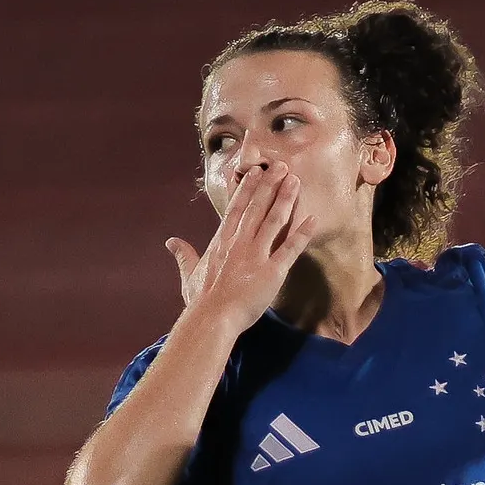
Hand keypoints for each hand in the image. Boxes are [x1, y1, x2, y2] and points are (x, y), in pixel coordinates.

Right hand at [166, 164, 318, 326]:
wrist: (212, 318)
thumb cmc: (200, 300)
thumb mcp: (189, 274)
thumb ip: (184, 255)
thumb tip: (172, 242)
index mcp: (221, 242)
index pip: (235, 208)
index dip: (247, 188)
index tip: (255, 172)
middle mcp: (239, 243)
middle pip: (256, 207)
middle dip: (269, 184)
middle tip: (280, 166)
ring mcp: (256, 255)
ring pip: (273, 220)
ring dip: (285, 199)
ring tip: (294, 180)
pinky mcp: (272, 271)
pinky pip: (290, 248)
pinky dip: (302, 233)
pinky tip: (312, 219)